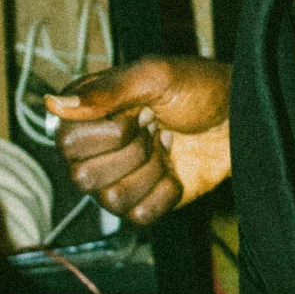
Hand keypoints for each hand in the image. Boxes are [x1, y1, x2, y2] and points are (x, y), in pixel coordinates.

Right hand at [48, 57, 231, 226]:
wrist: (241, 117)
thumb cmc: (200, 88)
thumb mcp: (156, 76)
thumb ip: (106, 91)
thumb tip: (53, 106)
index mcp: (89, 113)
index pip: (67, 142)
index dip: (107, 133)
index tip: (137, 112)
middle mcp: (97, 148)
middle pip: (82, 177)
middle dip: (131, 153)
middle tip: (153, 128)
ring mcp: (120, 177)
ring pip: (110, 201)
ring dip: (149, 172)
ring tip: (166, 146)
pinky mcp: (145, 201)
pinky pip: (138, 217)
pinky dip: (164, 194)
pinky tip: (175, 170)